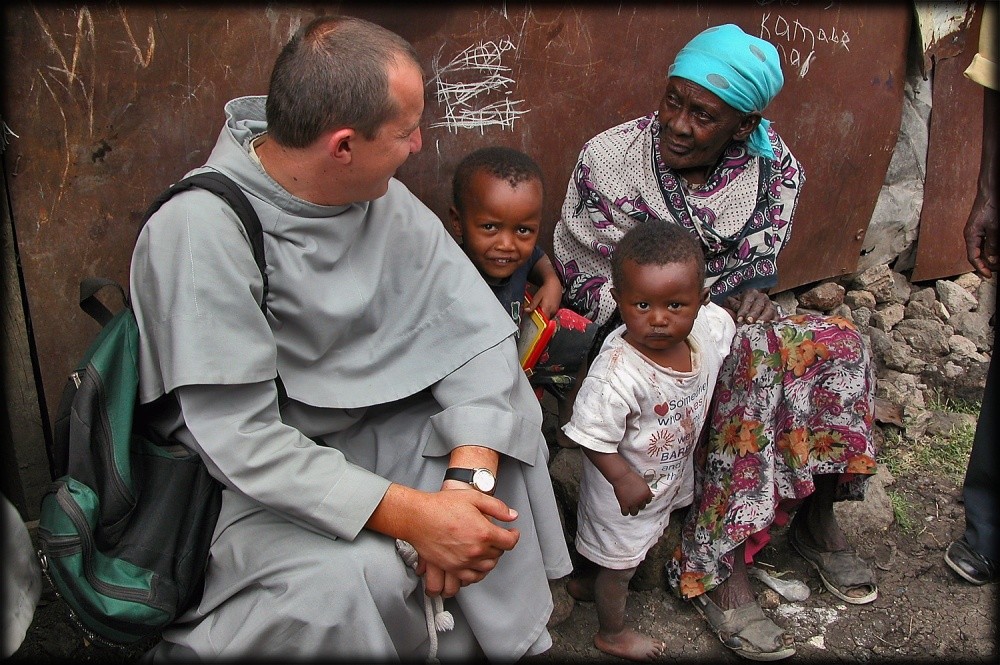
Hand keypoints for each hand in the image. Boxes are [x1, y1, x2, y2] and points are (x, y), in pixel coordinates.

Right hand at [402, 486, 519, 596]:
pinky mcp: (452, 568)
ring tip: (487, 549)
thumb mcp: (473, 498)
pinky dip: (478, 572)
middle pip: (498, 554)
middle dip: (500, 545)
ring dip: (490, 559)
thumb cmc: (441, 506)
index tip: (512, 533)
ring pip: (487, 567)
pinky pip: (472, 577)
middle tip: (496, 537)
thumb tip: (512, 516)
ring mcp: (464, 562)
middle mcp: (476, 550)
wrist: (418, 517)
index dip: (514, 536)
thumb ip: (497, 507)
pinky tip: (476, 563)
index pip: (509, 542)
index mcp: (484, 532)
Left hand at [524, 280, 562, 319]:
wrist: (555, 284)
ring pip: (548, 317)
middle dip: (540, 319)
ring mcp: (555, 310)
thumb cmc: (546, 289)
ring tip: (539, 311)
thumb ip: (532, 304)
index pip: (543, 321)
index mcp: (547, 309)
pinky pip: (551, 314)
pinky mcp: (556, 308)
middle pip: (545, 320)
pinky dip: (547, 312)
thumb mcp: (537, 296)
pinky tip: (544, 308)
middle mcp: (552, 311)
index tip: (534, 324)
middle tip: (534, 316)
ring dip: (543, 316)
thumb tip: (526, 310)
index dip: (539, 323)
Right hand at [611, 470, 653, 515]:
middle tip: (633, 500)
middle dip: (638, 504)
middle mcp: (641, 499)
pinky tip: (624, 507)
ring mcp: (632, 503)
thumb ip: (647, 490)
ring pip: (634, 513)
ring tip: (629, 506)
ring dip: (632, 510)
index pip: (648, 501)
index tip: (640, 498)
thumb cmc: (631, 477)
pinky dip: (624, 511)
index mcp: (646, 493)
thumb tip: (652, 495)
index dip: (644, 500)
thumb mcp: (642, 482)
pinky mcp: (624, 504)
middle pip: (642, 507)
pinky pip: (625, 513)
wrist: (621, 476)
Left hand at [722, 289, 777, 324]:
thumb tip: (734, 311)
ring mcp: (770, 305)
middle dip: (754, 313)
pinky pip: (776, 317)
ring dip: (764, 318)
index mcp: (750, 293)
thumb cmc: (738, 306)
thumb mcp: (732, 303)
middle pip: (759, 304)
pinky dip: (774, 322)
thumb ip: (732, 305)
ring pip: (769, 310)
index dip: (743, 310)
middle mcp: (762, 298)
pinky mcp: (775, 314)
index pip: (747, 300)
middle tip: (749, 322)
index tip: (739, 319)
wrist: (747, 309)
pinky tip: (769, 328)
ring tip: (759, 325)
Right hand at [964, 199, 997, 278]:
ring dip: (991, 255)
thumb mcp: (994, 227)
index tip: (989, 276)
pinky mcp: (984, 226)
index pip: (973, 257)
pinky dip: (992, 247)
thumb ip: (993, 244)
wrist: (992, 189)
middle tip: (998, 269)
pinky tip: (997, 249)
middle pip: (978, 254)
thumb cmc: (991, 206)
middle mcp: (972, 234)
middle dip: (988, 263)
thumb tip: (991, 260)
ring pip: (983, 248)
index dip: (981, 268)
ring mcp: (978, 230)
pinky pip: (987, 241)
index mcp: (971, 235)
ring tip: (998, 261)